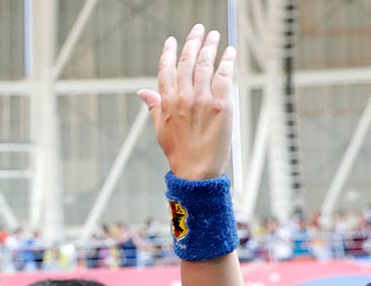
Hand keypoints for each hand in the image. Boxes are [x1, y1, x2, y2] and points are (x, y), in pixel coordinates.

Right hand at [138, 24, 234, 179]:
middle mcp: (183, 97)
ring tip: (214, 35)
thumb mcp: (160, 129)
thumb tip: (142, 92)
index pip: (165, 70)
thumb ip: (154, 106)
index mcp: (167, 102)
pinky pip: (224, 76)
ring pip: (205, 65)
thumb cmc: (178, 152)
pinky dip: (227, 61)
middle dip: (192, 42)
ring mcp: (203, 99)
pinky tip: (229, 52)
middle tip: (198, 29)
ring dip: (210, 46)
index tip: (172, 40)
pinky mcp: (222, 104)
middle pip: (187, 62)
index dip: (168, 52)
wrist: (196, 170)